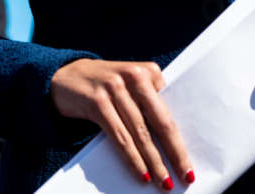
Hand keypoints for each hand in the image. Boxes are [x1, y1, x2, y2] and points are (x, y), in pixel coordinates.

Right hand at [50, 59, 191, 188]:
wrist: (63, 75)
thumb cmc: (105, 85)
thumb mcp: (129, 86)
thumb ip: (148, 103)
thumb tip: (170, 144)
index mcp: (149, 72)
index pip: (171, 110)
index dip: (182, 137)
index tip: (190, 159)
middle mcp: (134, 77)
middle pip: (161, 121)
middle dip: (175, 152)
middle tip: (186, 175)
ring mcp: (115, 88)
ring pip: (141, 133)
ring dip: (154, 162)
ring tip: (165, 182)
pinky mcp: (97, 102)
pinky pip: (119, 137)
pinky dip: (132, 158)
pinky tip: (142, 173)